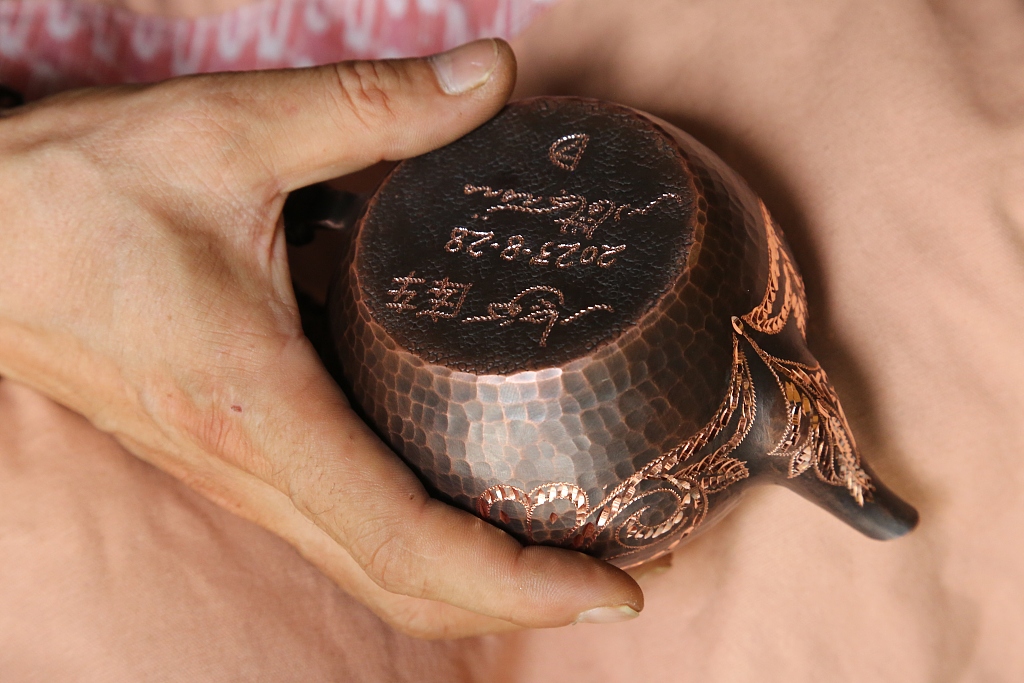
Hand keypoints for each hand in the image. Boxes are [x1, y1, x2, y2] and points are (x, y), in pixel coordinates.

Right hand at [0, 39, 642, 637]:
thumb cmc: (76, 193)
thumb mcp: (230, 131)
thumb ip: (372, 107)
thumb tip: (490, 78)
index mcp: (260, 410)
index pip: (409, 541)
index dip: (521, 583)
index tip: (616, 585)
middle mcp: (254, 467)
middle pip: (405, 587)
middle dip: (523, 601)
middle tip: (626, 571)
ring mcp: (240, 474)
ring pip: (373, 573)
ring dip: (477, 582)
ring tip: (573, 544)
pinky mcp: (236, 454)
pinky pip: (343, 530)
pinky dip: (423, 544)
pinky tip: (476, 492)